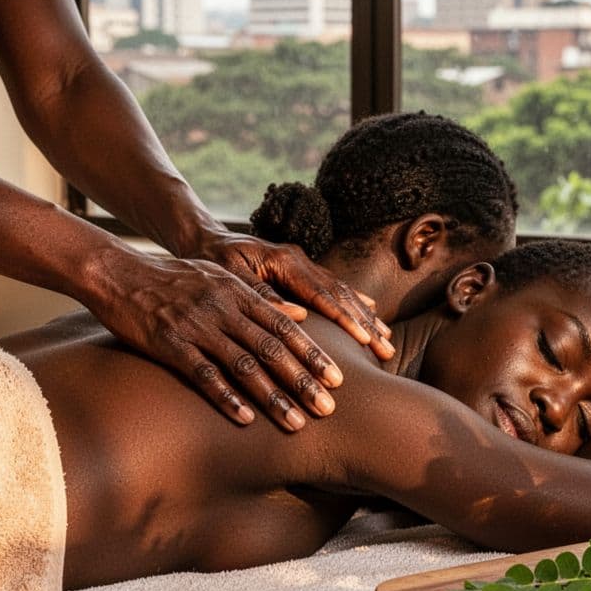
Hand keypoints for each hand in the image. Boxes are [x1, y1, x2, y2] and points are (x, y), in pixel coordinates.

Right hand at [82, 244, 355, 431]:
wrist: (118, 272)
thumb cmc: (172, 278)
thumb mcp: (219, 277)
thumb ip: (259, 296)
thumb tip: (300, 314)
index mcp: (239, 292)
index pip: (285, 326)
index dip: (313, 354)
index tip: (338, 379)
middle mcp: (224, 309)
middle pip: (272, 349)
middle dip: (303, 381)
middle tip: (328, 409)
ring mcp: (197, 327)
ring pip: (244, 366)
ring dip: (273, 397)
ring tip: (296, 423)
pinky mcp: (170, 344)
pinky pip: (203, 374)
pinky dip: (227, 397)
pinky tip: (246, 419)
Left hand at [188, 230, 393, 360]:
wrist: (203, 238)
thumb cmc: (210, 259)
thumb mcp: (228, 276)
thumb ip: (260, 294)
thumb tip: (297, 317)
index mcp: (283, 261)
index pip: (323, 295)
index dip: (346, 319)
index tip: (366, 340)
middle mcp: (298, 260)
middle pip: (340, 295)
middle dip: (366, 325)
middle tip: (387, 351)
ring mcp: (302, 264)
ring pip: (342, 292)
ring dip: (366, 317)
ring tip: (386, 341)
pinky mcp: (300, 270)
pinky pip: (333, 288)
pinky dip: (354, 303)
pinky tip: (371, 313)